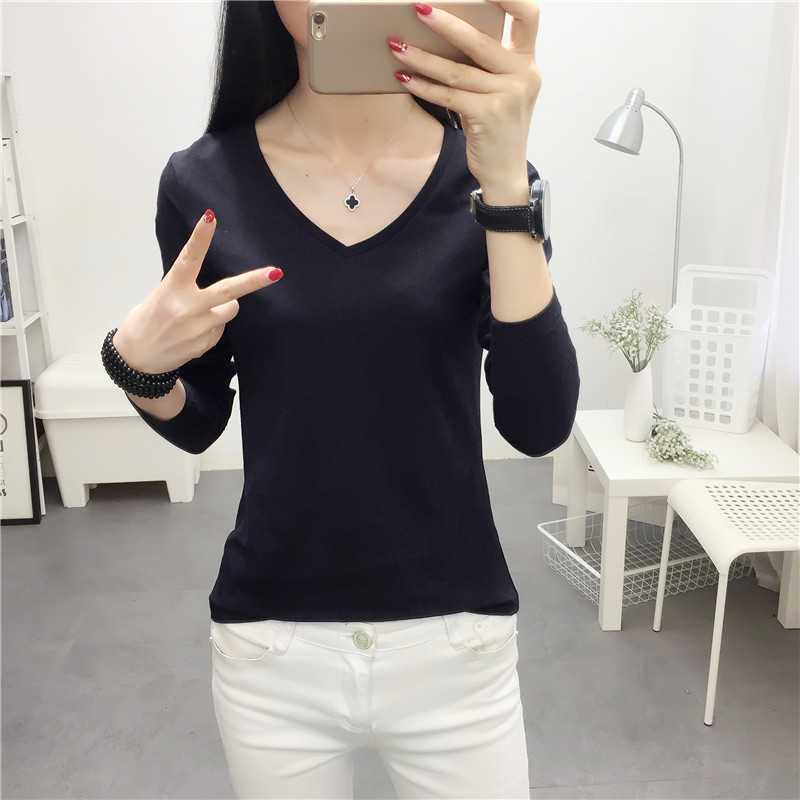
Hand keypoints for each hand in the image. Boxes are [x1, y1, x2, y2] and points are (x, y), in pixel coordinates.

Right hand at [114, 210, 282, 373]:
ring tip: (199, 314)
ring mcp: (198, 328)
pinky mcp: (205, 345)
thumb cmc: (148, 319)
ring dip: (224, 307)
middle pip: (228, 290)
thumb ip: (186, 287)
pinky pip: (220, 329)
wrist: (137, 356)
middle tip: (276, 273)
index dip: (200, 237)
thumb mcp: (162, 294)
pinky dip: (212, 327)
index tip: (210, 217)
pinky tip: (193, 332)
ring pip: (230, 309)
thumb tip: (216, 287)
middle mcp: (188, 307)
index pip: (189, 258)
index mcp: (172, 288)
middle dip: (254, 281)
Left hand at [390, 1, 540, 198]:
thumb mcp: (503, 91)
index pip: (527, 15)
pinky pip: (449, 95)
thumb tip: (449, 34)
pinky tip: (405, 78)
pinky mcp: (488, 115)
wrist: (506, 172)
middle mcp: (522, 76)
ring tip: (397, 46)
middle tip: (418, 8)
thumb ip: (490, 64)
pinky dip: (424, 86)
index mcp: (527, 63)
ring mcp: (506, 96)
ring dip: (423, 57)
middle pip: (480, 40)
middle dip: (446, 22)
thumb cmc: (498, 129)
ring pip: (457, 70)